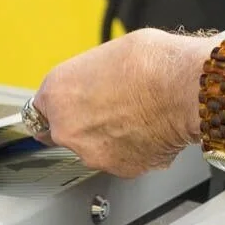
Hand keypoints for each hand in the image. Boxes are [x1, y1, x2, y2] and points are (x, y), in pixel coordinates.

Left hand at [31, 30, 209, 177]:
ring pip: (96, 149)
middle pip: (67, 133)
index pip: (39, 111)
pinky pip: (124, 160)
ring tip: (138, 116)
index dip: (59, 109)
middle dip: (87, 124)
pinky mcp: (121, 169)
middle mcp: (68, 128)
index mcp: (57, 93)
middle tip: (114, 108)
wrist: (185, 87)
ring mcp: (93, 153)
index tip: (67, 111)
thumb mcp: (108, 55)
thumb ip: (91, 78)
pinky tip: (150, 130)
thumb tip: (98, 83)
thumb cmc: (152, 64)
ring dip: (111, 139)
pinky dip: (134, 150)